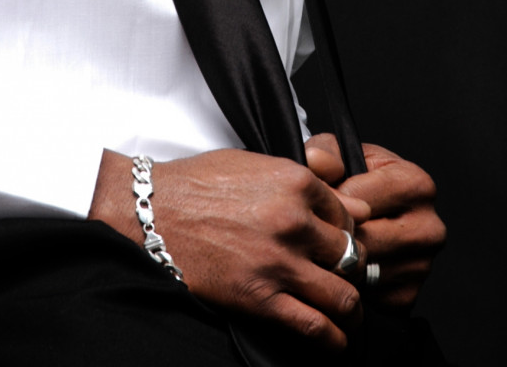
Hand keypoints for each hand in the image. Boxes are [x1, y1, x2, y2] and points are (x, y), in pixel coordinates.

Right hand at [89, 147, 370, 351]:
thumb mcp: (257, 165)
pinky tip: (335, 341)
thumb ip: (308, 183)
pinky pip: (314, 327)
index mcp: (296, 182)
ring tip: (347, 314)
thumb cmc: (199, 184)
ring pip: (343, 295)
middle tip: (341, 278)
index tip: (337, 245)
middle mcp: (294, 221)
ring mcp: (278, 261)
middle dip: (350, 270)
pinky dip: (334, 340)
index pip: (348, 215)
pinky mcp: (259, 297)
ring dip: (350, 308)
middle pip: (350, 255)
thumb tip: (355, 205)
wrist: (152, 212)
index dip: (346, 233)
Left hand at [305, 134, 445, 310]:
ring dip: (339, 263)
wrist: (376, 209)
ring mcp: (422, 264)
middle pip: (362, 238)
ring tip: (326, 246)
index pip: (358, 200)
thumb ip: (327, 152)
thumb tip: (317, 162)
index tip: (313, 202)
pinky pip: (367, 296)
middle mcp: (428, 226)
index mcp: (416, 184)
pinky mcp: (409, 294)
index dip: (328, 200)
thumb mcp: (342, 153)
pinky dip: (351, 285)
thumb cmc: (358, 178)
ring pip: (363, 270)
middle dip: (333, 234)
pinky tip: (344, 265)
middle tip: (313, 228)